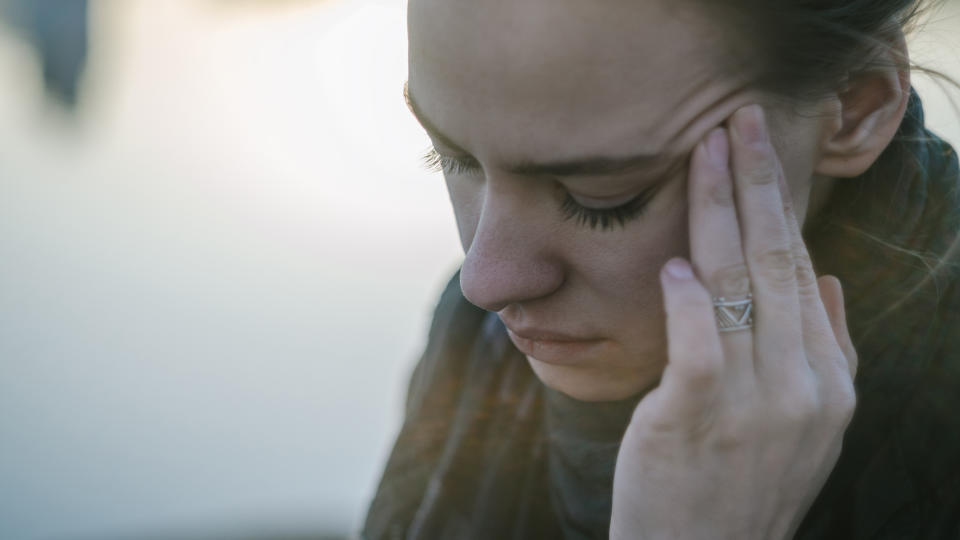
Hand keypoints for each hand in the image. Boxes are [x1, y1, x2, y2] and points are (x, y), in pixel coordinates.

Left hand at [609, 105, 858, 539]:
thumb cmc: (738, 486)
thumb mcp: (806, 427)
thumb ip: (825, 352)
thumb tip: (825, 279)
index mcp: (830, 382)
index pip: (798, 271)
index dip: (777, 204)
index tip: (755, 151)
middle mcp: (803, 387)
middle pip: (775, 262)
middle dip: (755, 183)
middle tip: (736, 121)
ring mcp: (754, 404)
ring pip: (738, 286)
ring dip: (718, 212)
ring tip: (703, 154)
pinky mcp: (696, 419)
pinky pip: (699, 343)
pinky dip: (689, 298)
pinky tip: (675, 262)